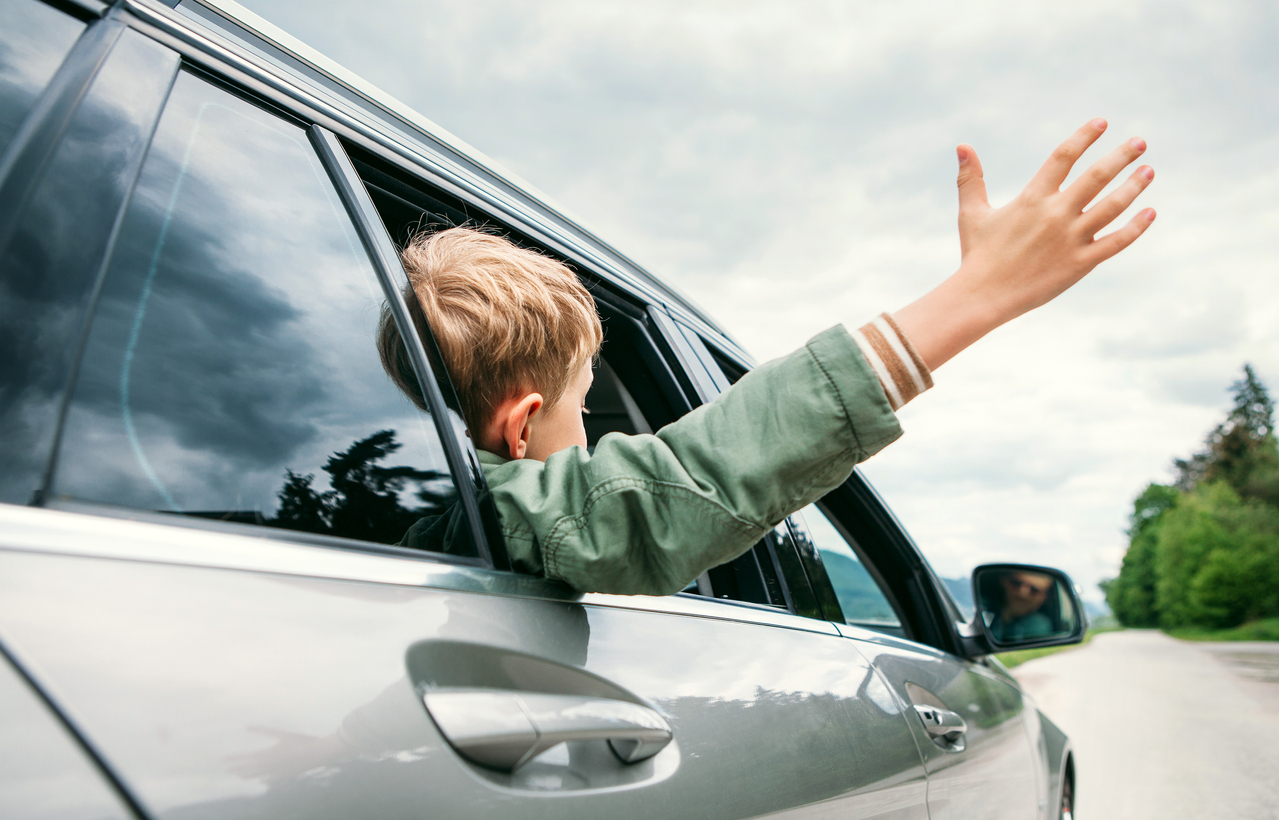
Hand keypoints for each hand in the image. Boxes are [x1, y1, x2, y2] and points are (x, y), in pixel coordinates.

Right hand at [894, 118, 1154, 370]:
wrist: (982, 296)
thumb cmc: (977, 254)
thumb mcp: (972, 213)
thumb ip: (971, 178)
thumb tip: (962, 146)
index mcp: (1032, 198)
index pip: (1063, 157)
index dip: (1084, 137)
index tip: (1102, 122)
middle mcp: (1055, 214)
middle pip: (1097, 176)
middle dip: (1121, 156)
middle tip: (1140, 142)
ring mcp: (1071, 239)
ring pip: (1113, 206)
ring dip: (1134, 185)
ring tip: (1149, 170)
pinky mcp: (1080, 263)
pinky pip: (1116, 241)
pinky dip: (1136, 227)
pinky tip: (1150, 212)